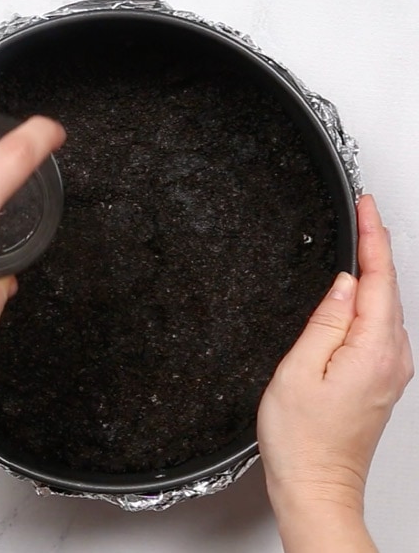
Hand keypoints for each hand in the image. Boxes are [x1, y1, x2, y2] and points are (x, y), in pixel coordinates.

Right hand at [257, 194, 412, 550]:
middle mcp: (392, 359)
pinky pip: (378, 328)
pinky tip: (353, 294)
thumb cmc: (302, 440)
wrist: (316, 485)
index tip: (365, 206)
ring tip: (357, 242)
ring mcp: (390, 371)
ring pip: (384, 308)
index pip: (377, 279)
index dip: (372, 237)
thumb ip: (323, 322)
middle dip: (375, 248)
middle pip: (387, 290)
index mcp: (373, 350)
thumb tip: (340, 285)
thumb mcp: (298, 370)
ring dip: (372, 274)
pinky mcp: (381, 381)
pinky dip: (368, 301)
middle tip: (362, 212)